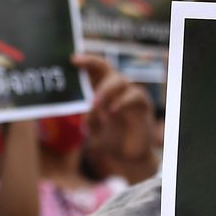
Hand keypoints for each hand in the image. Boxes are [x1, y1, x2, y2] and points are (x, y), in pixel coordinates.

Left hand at [75, 55, 157, 181]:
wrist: (128, 156)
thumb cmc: (110, 139)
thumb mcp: (94, 130)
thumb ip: (89, 119)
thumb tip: (88, 109)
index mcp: (100, 89)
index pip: (93, 68)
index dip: (85, 60)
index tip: (73, 59)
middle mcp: (116, 87)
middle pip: (106, 67)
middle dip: (93, 66)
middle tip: (79, 77)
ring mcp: (130, 94)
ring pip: (120, 80)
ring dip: (105, 90)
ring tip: (95, 104)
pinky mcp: (143, 104)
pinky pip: (134, 95)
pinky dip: (122, 101)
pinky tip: (112, 111)